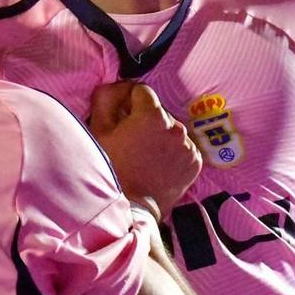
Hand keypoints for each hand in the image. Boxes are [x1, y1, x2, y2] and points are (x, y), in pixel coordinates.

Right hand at [87, 81, 200, 215]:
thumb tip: (116, 86)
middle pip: (158, 112)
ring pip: (172, 130)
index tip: (122, 116)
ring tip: (145, 155)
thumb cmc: (111, 169)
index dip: (128, 100)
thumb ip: (107, 98)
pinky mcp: (195, 162)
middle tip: (132, 140)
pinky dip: (173, 152)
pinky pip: (183, 147)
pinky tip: (158, 164)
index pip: (142, 91)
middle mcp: (176, 126)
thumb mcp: (99, 130)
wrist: (131, 208)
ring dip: (161, 136)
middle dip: (145, 120)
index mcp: (153, 115)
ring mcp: (188, 145)